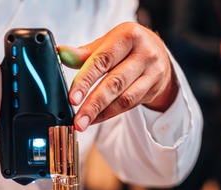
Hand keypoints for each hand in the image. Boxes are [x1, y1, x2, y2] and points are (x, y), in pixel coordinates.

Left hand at [58, 22, 177, 131]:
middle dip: (93, 104)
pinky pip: (130, 105)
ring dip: (101, 113)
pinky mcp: (154, 89)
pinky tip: (96, 118)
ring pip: (124, 98)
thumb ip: (85, 53)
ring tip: (84, 123)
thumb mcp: (108, 43)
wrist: (158, 53)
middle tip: (78, 119)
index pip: (103, 60)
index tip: (72, 98)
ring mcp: (152, 72)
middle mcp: (144, 53)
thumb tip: (61, 54)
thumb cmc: (127, 47)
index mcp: (128, 36)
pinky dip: (110, 114)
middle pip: (115, 82)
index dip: (86, 80)